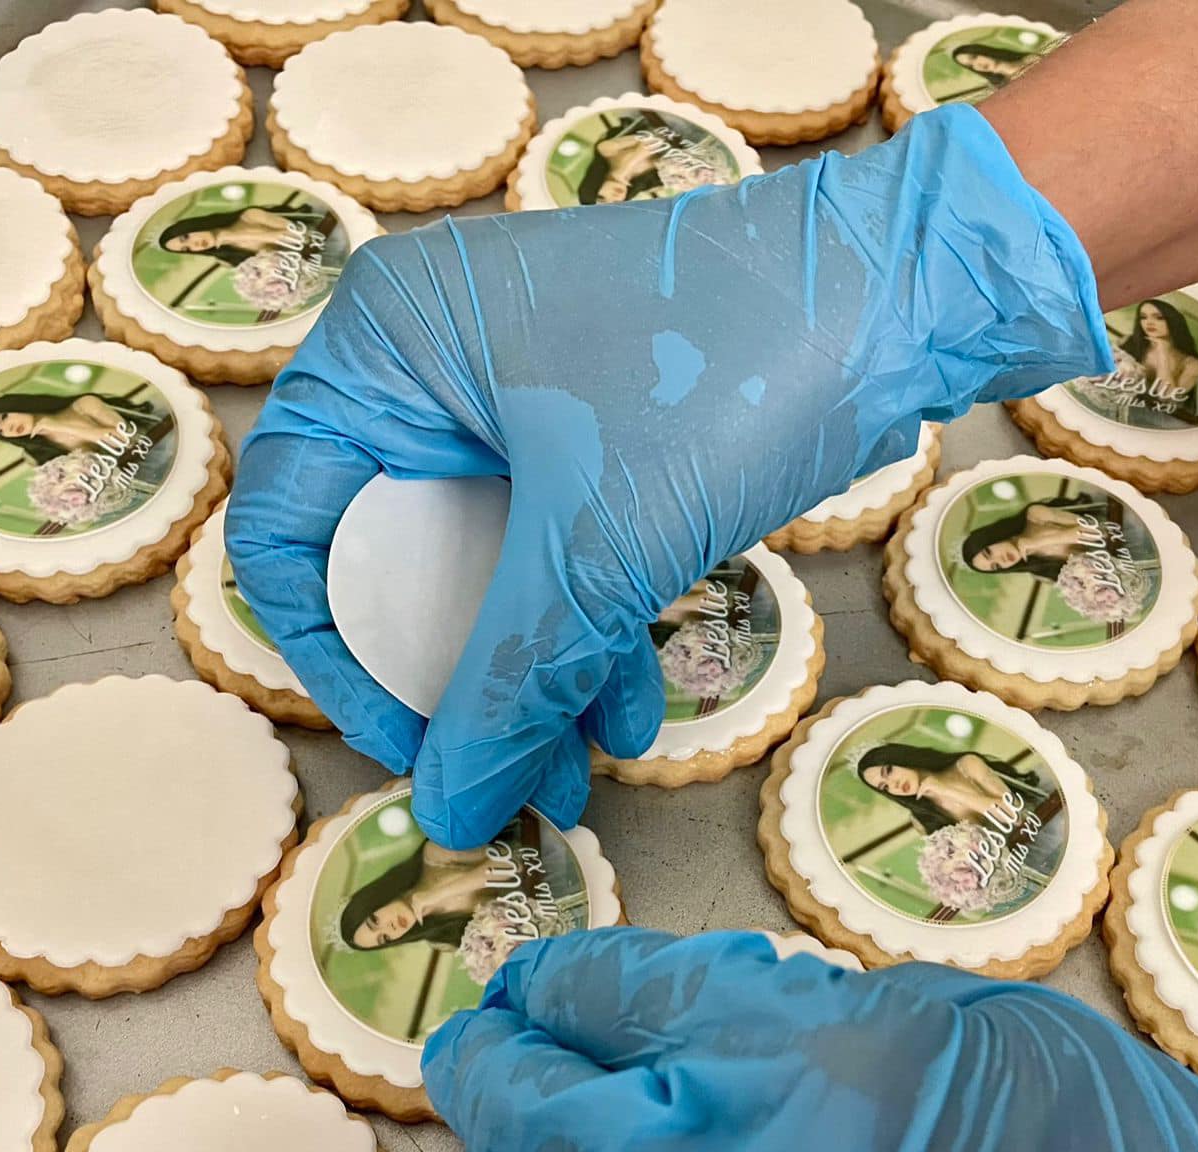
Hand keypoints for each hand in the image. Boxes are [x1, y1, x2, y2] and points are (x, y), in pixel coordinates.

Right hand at [226, 107, 1108, 847]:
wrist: (903, 291)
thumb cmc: (729, 374)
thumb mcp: (602, 545)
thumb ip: (512, 685)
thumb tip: (450, 815)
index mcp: (385, 350)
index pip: (294, 530)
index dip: (337, 657)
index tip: (408, 746)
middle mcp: (431, 367)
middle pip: (399, 565)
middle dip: (458, 687)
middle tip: (506, 784)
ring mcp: (516, 397)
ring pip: (489, 572)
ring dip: (532, 678)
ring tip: (580, 776)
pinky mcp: (594, 432)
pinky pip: (557, 551)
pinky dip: (589, 631)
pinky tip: (630, 714)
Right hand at [338, 929, 1197, 1151]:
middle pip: (520, 1131)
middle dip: (476, 1116)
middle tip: (474, 1116)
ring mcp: (850, 1098)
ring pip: (609, 1014)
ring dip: (542, 1017)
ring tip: (523, 1015)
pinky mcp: (932, 1021)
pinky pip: (734, 977)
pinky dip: (657, 984)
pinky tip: (644, 992)